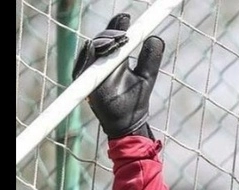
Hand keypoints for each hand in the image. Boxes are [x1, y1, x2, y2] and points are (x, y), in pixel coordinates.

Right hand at [72, 13, 164, 138]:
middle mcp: (100, 61)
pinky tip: (97, 47)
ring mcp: (91, 70)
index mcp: (114, 57)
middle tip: (126, 36)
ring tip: (118, 42)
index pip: (113, 36)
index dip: (118, 25)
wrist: (127, 122)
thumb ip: (150, 58)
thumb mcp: (146, 75)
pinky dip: (89, 53)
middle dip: (113, 33)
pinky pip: (83, 62)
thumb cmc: (136, 100)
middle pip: (102, 39)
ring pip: (93, 47)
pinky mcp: (83, 80)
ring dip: (104, 41)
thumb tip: (156, 37)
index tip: (127, 18)